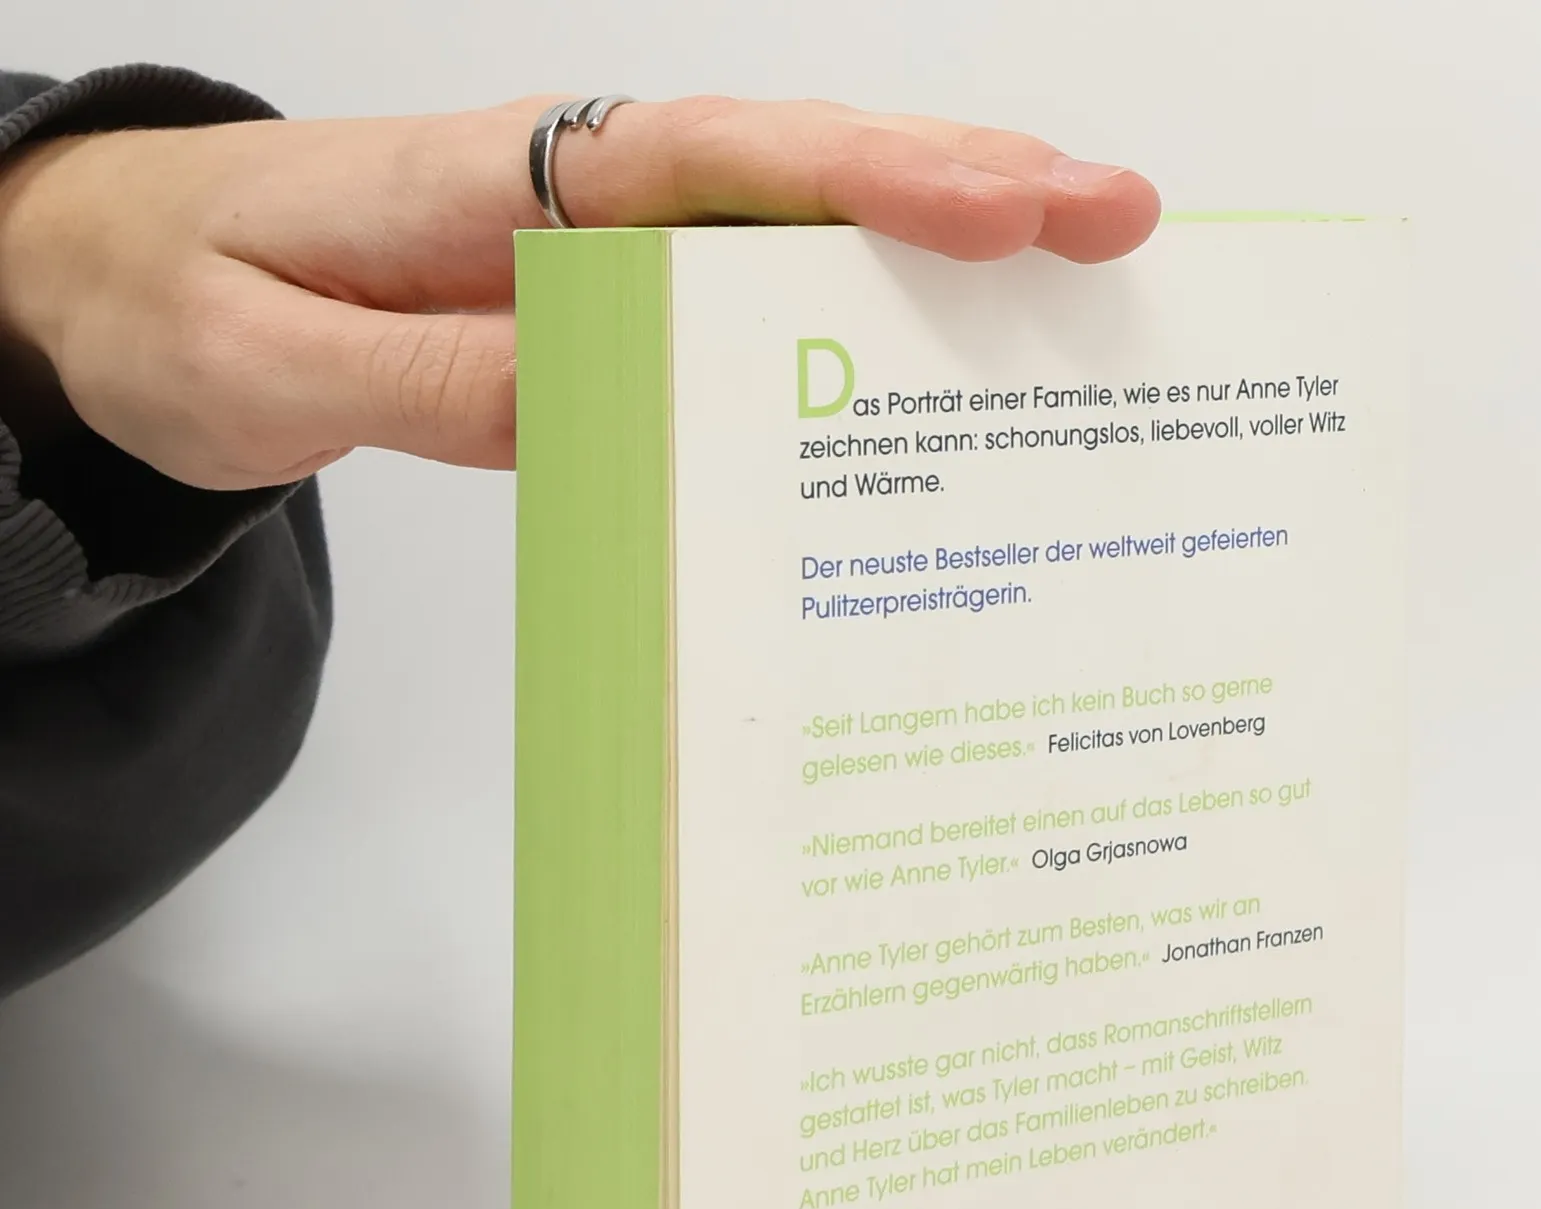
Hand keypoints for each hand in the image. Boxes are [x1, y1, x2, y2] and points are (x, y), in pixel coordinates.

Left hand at [0, 96, 1158, 490]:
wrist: (115, 293)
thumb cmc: (178, 304)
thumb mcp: (274, 364)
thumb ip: (437, 379)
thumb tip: (603, 403)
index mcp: (505, 187)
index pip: (713, 165)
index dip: (866, 180)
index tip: (1000, 208)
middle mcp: (578, 203)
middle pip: (797, 180)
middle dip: (965, 197)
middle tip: (1116, 222)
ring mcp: (601, 261)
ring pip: (796, 241)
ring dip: (939, 261)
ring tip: (1081, 282)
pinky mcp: (601, 320)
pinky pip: (746, 317)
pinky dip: (850, 332)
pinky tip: (936, 371)